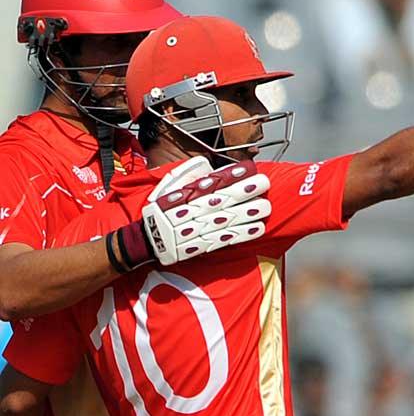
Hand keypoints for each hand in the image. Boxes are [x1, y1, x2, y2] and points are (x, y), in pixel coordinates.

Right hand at [111, 158, 272, 270]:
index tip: (247, 168)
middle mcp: (190, 211)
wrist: (145, 241)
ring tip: (265, 207)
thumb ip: (189, 179)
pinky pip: (222, 240)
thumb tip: (208, 168)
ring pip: (224, 220)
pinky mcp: (199, 247)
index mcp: (183, 196)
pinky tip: (257, 229)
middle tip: (264, 183)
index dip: (229, 176)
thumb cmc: (161, 213)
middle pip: (220, 200)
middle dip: (243, 191)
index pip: (210, 183)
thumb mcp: (168, 190)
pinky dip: (240, 235)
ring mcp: (195, 230)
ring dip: (246, 214)